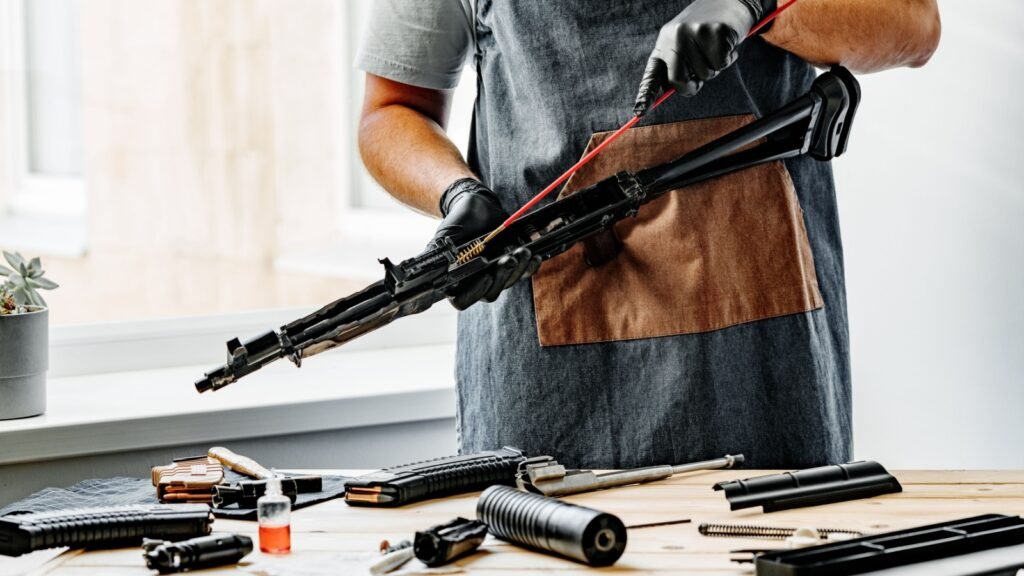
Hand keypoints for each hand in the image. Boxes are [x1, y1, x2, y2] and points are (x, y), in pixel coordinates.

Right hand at [427, 178, 540, 309]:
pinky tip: (534, 256)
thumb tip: (413, 272)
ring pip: (508, 283)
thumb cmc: (457, 223)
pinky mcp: (512, 266)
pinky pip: (523, 273)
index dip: (473, 293)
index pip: (462, 300)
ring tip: (523, 251)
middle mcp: (477, 282)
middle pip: (490, 292)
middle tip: (509, 258)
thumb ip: (434, 256)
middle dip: (502, 276)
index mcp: (457, 281)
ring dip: (518, 269)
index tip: (484, 277)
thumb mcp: (443, 238)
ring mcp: (496, 275)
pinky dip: (530, 266)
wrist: (477, 207)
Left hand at [634, 0, 774, 114]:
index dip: (645, 95)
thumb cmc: (706, 32)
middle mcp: (674, 37)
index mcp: (663, 44)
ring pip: (705, 75)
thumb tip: (677, 89)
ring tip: (715, 49)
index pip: (652, 75)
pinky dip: (728, 59)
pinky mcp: (714, 31)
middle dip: (692, 86)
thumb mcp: (685, 47)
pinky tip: (726, 44)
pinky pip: (721, 63)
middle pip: (678, 80)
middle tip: (701, 76)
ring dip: (714, 68)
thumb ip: (678, 67)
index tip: (639, 112)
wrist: (729, 2)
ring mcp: (694, 33)